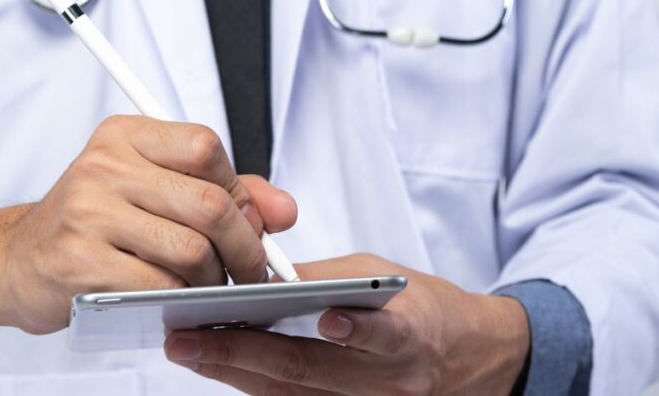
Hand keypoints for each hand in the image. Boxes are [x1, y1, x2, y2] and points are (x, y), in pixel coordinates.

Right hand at [0, 115, 297, 334]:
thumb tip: (284, 210)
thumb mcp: (151, 189)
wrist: (16, 262)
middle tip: (250, 271)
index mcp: (124, 136)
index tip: (245, 222)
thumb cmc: (93, 225)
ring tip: (210, 289)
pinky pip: (159, 286)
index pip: (205, 146)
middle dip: (245, 247)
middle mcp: (103, 165)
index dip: (238, 191)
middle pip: (209, 203)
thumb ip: (224, 191)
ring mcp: (87, 213)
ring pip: (191, 250)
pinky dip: (182, 301)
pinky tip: (178, 302)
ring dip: (214, 281)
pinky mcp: (79, 262)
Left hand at [164, 254, 529, 395]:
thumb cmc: (428, 308)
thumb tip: (262, 273)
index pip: (372, 334)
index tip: (286, 310)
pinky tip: (223, 369)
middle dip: (239, 353)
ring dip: (235, 373)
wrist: (473, 360)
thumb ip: (326, 278)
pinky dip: (258, 387)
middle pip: (306, 372)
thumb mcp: (384, 275)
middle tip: (186, 338)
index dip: (342, 328)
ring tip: (190, 351)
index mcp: (408, 334)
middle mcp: (390, 382)